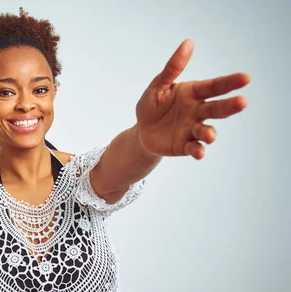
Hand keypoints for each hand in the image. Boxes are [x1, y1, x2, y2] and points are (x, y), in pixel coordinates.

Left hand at [135, 39, 250, 159]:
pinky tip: (199, 152)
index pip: (214, 86)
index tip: (246, 77)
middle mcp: (197, 111)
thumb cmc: (152, 105)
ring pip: (206, 130)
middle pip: (216, 108)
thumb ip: (173, 68)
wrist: (142, 131)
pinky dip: (197, 150)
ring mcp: (192, 129)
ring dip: (210, 133)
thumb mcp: (158, 86)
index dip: (229, 82)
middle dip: (230, 106)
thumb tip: (188, 42)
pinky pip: (193, 148)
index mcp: (193, 93)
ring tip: (210, 135)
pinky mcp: (184, 145)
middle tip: (243, 102)